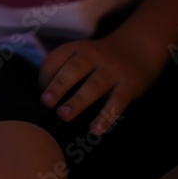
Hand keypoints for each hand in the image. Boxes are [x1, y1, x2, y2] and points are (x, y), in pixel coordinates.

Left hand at [39, 30, 155, 134]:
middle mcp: (93, 56)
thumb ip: (64, 68)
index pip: (55, 59)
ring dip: (78, 101)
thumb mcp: (81, 54)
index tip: (40, 94)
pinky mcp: (128, 85)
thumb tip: (43, 96)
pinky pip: (116, 102)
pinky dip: (106, 117)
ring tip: (64, 115)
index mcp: (77, 48)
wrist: (137, 49)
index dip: (45, 76)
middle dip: (58, 86)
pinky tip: (95, 130)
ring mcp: (112, 70)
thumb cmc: (99, 59)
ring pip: (94, 85)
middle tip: (46, 103)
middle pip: (74, 70)